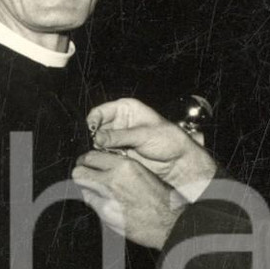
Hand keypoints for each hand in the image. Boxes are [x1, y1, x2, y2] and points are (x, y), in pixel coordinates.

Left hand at [72, 150, 183, 248]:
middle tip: (86, 176)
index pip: (91, 156)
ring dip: (88, 189)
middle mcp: (113, 180)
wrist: (169, 223)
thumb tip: (104, 164)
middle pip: (79, 171)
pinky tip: (109, 205)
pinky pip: (92, 205)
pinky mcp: (105, 215)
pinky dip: (97, 204)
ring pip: (82, 189)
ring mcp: (107, 198)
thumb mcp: (143, 172)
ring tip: (100, 192)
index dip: (87, 161)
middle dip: (81, 173)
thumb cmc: (161, 198)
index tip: (87, 163)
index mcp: (125, 166)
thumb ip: (122, 167)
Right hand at [86, 98, 216, 196]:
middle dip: (96, 136)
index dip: (94, 119)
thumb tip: (97, 137)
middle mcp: (120, 122)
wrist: (177, 159)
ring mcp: (119, 138)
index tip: (92, 129)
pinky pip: (106, 154)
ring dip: (101, 148)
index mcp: (126, 109)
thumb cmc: (167, 140)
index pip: (101, 111)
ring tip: (111, 153)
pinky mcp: (120, 152)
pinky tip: (115, 158)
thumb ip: (119, 136)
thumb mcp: (143, 134)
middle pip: (97, 127)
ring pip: (99, 142)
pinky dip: (107, 157)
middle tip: (100, 144)